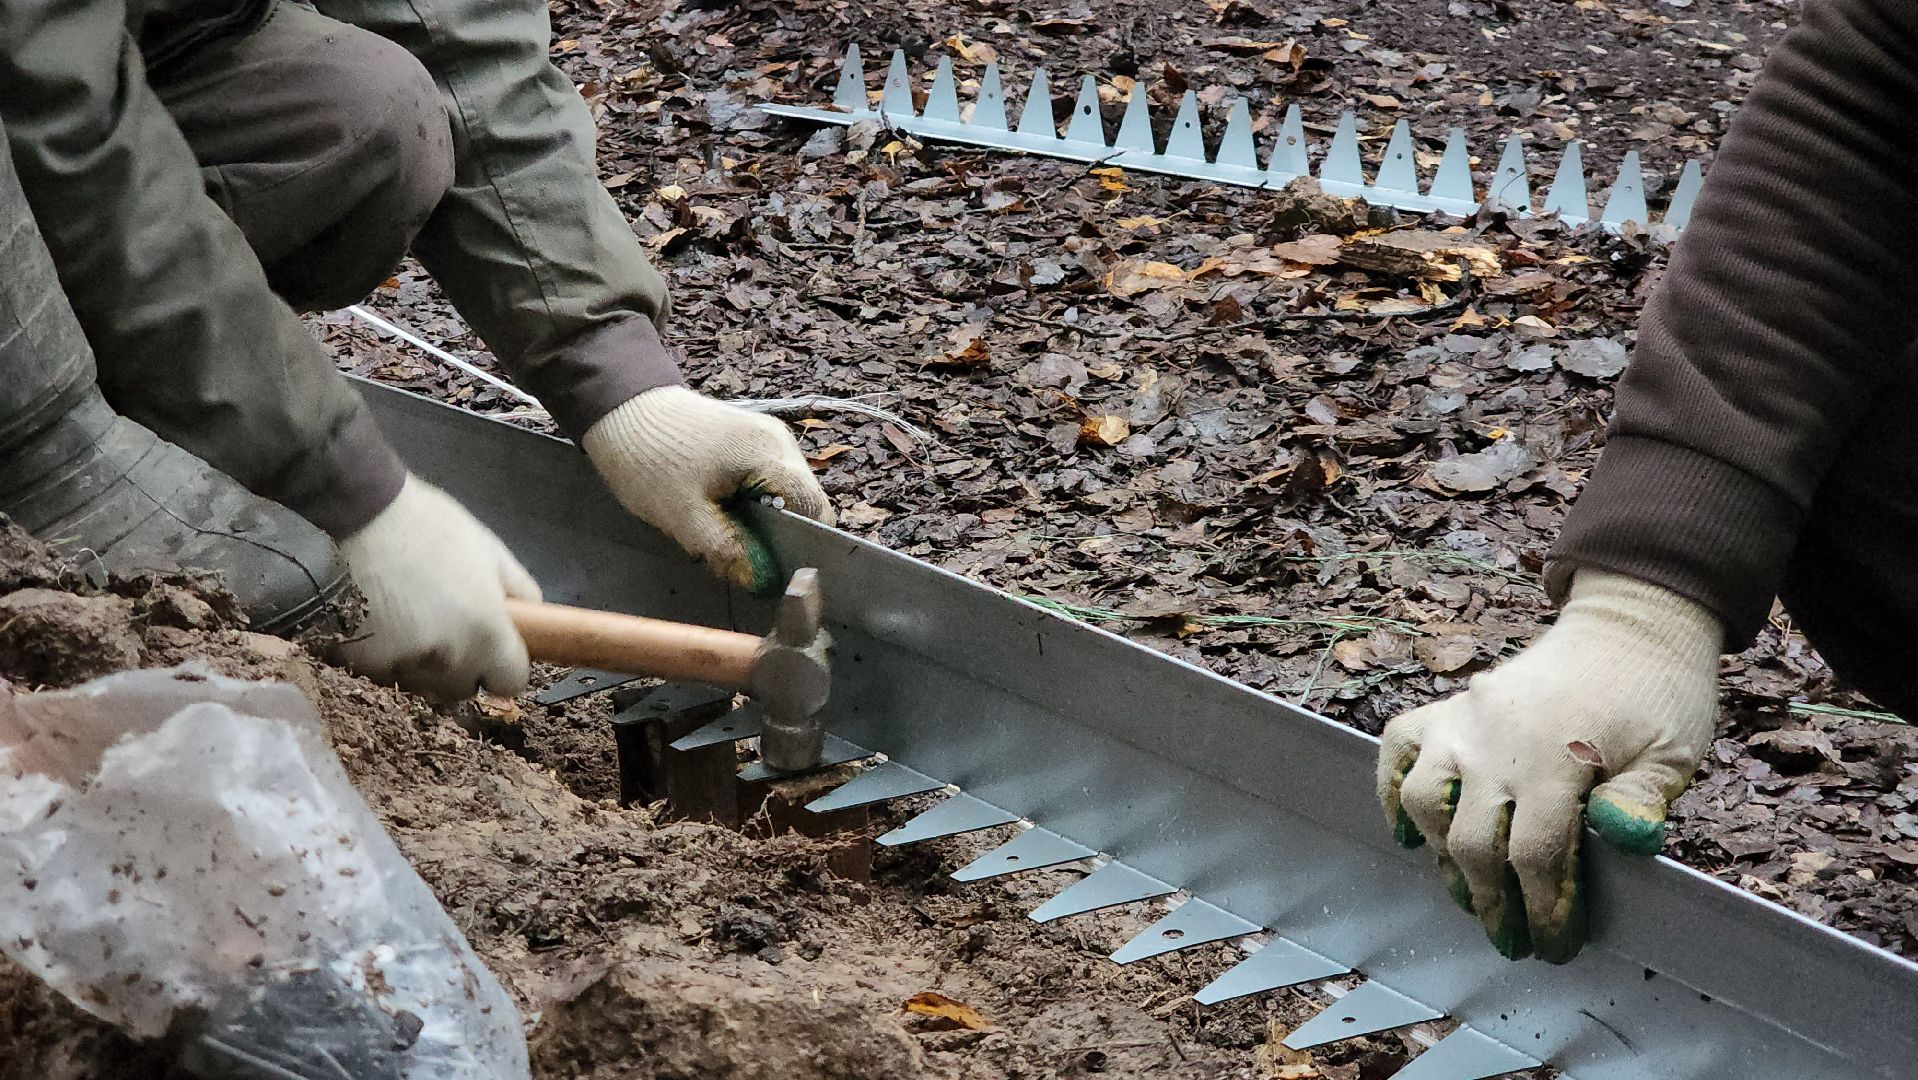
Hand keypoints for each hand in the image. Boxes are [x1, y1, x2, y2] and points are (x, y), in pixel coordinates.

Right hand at [334, 475, 540, 700]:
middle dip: (465, 667)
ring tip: (412, 621)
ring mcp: (400, 665)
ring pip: (423, 684)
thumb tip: (534, 618)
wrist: (358, 514)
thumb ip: (520, 591)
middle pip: (465, 688)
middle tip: (452, 628)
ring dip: (425, 665)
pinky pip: (385, 674)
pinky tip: (381, 621)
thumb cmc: (430, 527)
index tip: (497, 648)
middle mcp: (446, 660)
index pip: (511, 682)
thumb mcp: (490, 550)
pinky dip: (388, 657)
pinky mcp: (361, 664)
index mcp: (485, 634)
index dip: (506, 666)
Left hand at [582, 386, 833, 594]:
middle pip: (803, 504)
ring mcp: (767, 438)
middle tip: (740, 556)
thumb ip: (729, 551)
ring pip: (784, 495)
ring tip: (725, 532)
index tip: (776, 574)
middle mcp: (781, 443)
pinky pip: (766, 482)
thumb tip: (765, 584)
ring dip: (763, 521)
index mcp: (772, 456)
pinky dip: (751, 503)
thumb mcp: (685, 516)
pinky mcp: (750, 440)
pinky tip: (721, 512)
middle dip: (778, 537)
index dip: (803, 548)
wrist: (619, 406)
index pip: (816, 512)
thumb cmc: (650, 459)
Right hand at [1377, 570, 1720, 961]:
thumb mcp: (1673, 750)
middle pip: (1474, 842)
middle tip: (1511, 938)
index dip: (1543, 909)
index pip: (1535, 854)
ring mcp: (1464, 720)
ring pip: (1424, 802)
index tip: (1553, 944)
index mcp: (1557, 755)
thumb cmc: (1658, 694)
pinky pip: (1398, 749)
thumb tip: (1624, 840)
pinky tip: (1412, 833)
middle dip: (1491, 902)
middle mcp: (1496, 740)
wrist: (1629, 625)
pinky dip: (1392, 792)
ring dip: (1443, 855)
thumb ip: (1643, 798)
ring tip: (1469, 888)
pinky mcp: (1449, 707)